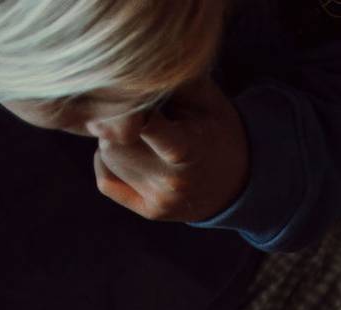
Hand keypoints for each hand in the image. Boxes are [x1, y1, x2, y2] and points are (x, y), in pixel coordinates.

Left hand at [90, 79, 249, 222]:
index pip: (143, 125)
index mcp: (189, 149)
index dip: (130, 105)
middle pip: (115, 138)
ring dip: (113, 138)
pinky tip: (128, 152)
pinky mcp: (149, 212)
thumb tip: (125, 67)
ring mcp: (160, 201)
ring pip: (108, 157)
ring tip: (139, 133)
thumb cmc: (214, 126)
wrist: (235, 181)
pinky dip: (106, 162)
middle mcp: (173, 182)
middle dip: (118, 119)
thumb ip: (168, 80)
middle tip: (137, 112)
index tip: (133, 96)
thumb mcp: (203, 96)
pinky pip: (105, 180)